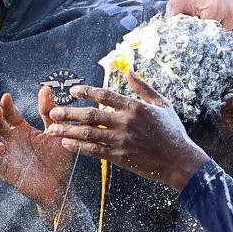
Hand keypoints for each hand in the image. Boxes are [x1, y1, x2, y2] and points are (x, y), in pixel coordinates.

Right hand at [0, 86, 72, 216]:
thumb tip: (45, 87)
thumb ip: (49, 112)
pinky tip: (0, 146)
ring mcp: (7, 154)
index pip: (10, 113)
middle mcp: (11, 140)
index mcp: (22, 129)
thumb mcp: (55, 132)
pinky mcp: (6, 169)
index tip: (7, 96)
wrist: (60, 186)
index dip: (6, 105)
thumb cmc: (58, 160)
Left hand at [45, 72, 208, 189]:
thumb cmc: (173, 131)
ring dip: (68, 131)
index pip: (105, 95)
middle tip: (53, 112)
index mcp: (135, 107)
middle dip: (69, 113)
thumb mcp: (162, 104)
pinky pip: (94, 151)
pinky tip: (67, 144)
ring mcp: (122, 140)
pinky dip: (79, 148)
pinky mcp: (119, 157)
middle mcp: (126, 122)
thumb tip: (128, 70)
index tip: (72, 90)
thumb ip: (143, 87)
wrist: (180, 161)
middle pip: (91, 114)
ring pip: (88, 134)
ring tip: (52, 130)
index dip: (86, 91)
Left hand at [168, 0, 232, 50]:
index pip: (213, 40)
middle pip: (226, 43)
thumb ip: (172, 19)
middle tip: (208, 59)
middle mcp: (232, 12)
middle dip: (217, 51)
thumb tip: (169, 38)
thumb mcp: (175, 5)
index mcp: (215, 10)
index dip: (205, 49)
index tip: (199, 55)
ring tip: (221, 56)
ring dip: (231, 50)